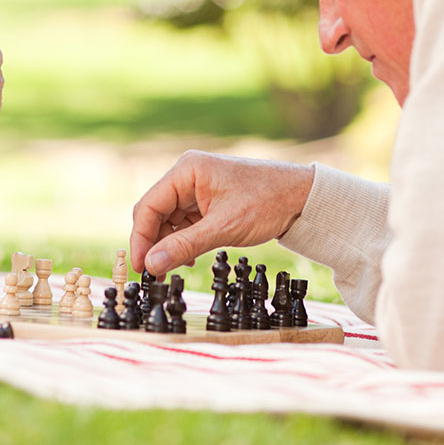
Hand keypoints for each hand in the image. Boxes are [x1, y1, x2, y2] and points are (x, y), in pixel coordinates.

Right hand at [129, 151, 314, 277]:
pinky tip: (188, 259)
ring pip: (168, 220)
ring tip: (171, 270)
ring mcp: (196, 188)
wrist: (301, 197)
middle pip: (155, 213)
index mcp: (187, 170)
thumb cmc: (267, 202)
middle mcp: (188, 175)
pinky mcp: (206, 200)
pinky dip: (183, 241)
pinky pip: (184, 223)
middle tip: (153, 274)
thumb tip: (152, 265)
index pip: (149, 206)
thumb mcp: (223, 228)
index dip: (141, 238)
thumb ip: (184, 246)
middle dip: (153, 244)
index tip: (141, 266)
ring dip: (168, 245)